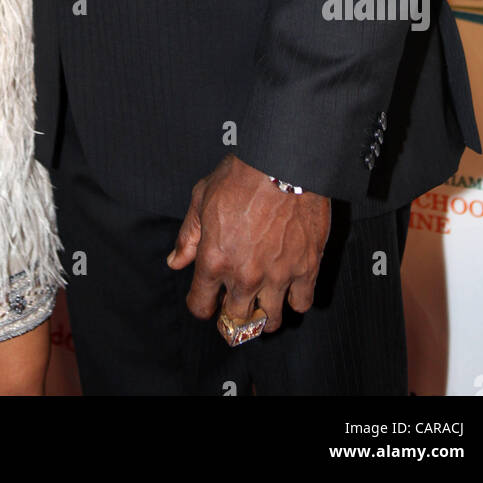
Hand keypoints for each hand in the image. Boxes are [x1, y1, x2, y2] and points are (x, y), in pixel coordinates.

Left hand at [167, 155, 330, 331]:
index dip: (201, 304)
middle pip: (235, 321)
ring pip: (270, 320)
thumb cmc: (239, 176)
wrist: (282, 161)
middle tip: (234, 304)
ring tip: (263, 303)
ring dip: (263, 316)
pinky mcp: (306, 267)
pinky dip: (295, 300)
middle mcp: (244, 276)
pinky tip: (290, 288)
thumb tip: (176, 262)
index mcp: (214, 260)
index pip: (201, 306)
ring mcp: (277, 275)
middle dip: (230, 317)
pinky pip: (302, 303)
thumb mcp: (201, 198)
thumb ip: (188, 236)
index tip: (206, 298)